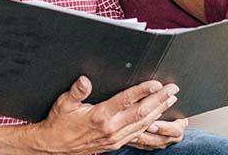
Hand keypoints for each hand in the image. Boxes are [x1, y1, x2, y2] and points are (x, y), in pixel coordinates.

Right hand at [34, 76, 179, 153]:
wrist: (54, 146)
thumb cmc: (59, 123)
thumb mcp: (64, 103)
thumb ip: (76, 91)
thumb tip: (85, 80)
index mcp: (100, 116)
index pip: (126, 101)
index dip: (143, 91)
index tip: (156, 84)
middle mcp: (110, 128)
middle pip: (141, 112)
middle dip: (159, 100)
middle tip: (172, 90)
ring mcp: (115, 137)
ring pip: (143, 124)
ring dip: (158, 111)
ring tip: (170, 101)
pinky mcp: (115, 143)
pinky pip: (137, 133)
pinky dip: (149, 124)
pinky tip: (156, 117)